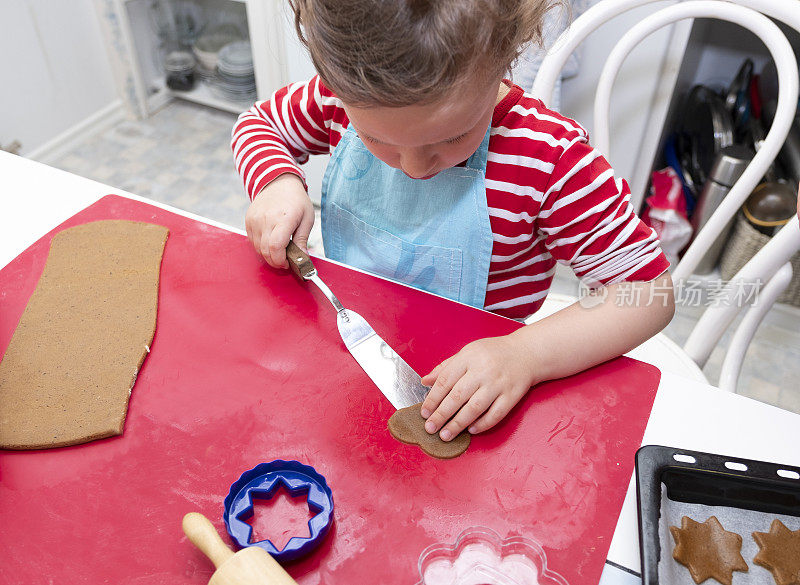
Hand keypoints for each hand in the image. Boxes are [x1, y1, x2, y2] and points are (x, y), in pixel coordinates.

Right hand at [245, 173, 314, 267]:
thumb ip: (303, 239)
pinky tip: (270, 242)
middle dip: (275, 261)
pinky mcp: (248, 220)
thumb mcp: (307, 219)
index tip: (287, 263)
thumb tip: (302, 257)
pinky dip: (260, 246)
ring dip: (268, 255)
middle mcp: (266, 219)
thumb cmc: (296, 200)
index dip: (280, 260)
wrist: (279, 183)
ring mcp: (255, 219)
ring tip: (278, 250)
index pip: (276, 247)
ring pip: (257, 248)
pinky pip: (252, 241)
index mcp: (284, 218)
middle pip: (265, 251)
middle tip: (284, 260)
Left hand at [419, 335, 537, 440]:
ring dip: (458, 424)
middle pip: (458, 396)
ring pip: (475, 408)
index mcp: (469, 357)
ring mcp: (498, 384)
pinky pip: (495, 414)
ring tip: (446, 434)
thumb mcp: (467, 352)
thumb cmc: (494, 353)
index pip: (445, 380)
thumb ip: (446, 367)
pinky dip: (482, 424)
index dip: (433, 399)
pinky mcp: (512, 396)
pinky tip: (471, 430)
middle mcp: (483, 370)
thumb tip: (425, 381)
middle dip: (441, 415)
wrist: (526, 352)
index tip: (424, 412)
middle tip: (430, 428)